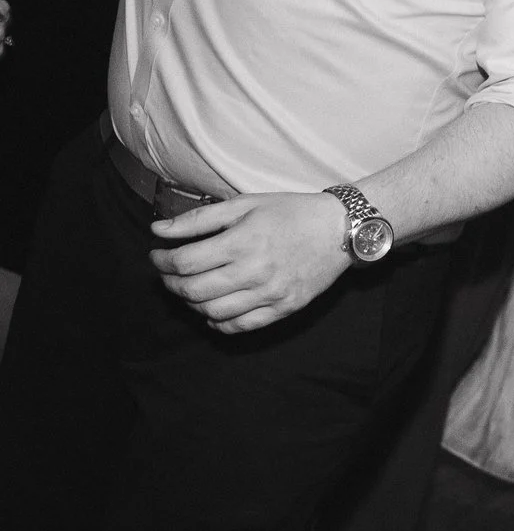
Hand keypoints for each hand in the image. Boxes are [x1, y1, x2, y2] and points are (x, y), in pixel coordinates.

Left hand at [149, 191, 353, 333]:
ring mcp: (270, 294)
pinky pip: (241, 325)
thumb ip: (198, 219)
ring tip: (190, 290)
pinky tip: (212, 311)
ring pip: (213, 311)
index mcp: (242, 242)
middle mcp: (254, 272)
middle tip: (168, 274)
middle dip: (170, 283)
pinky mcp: (284, 308)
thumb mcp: (244, 204)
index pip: (185, 262)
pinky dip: (219, 323)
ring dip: (191, 304)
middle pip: (193, 290)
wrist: (340, 229)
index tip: (157, 256)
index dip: (162, 262)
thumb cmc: (291, 212)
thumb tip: (158, 231)